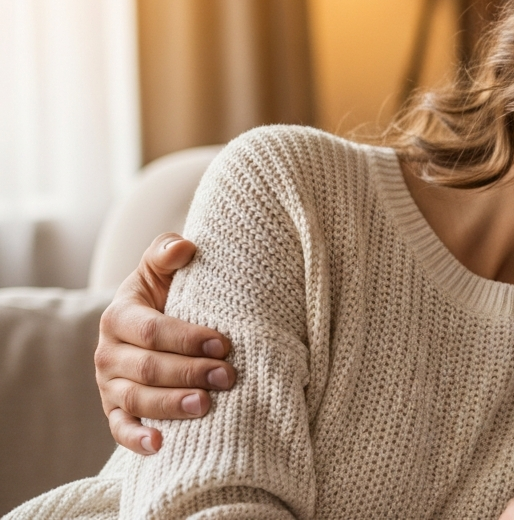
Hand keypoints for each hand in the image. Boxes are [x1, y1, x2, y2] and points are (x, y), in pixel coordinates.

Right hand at [94, 233, 234, 454]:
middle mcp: (108, 354)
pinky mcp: (116, 412)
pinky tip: (161, 444)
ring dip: (171, 405)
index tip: (223, 345)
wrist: (156, 322)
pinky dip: (138, 440)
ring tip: (205, 406)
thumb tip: (184, 247)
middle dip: (189, 373)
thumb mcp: (163, 268)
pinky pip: (121, 430)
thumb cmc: (168, 293)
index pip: (151, 331)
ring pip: (136, 400)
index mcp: (119, 316)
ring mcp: (110, 386)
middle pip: (146, 369)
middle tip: (228, 376)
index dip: (187, 339)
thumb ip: (167, 252)